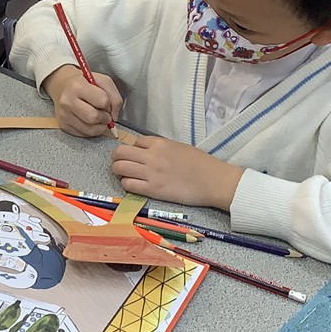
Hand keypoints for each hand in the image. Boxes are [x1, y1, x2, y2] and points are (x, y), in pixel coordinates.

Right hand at [43, 65, 122, 137]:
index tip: (105, 102)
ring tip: (98, 117)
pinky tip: (89, 121)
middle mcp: (68, 101)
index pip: (102, 101)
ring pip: (90, 130)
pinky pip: (84, 135)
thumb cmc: (87, 84)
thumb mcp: (104, 82)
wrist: (64, 88)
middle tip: (104, 113)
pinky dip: (91, 130)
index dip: (108, 104)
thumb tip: (114, 117)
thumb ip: (115, 98)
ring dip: (100, 126)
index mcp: (78, 86)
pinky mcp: (64, 126)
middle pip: (94, 117)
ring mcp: (64, 115)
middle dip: (105, 118)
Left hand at [111, 136, 242, 209]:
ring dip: (118, 171)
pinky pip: (128, 184)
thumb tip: (149, 152)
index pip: (135, 141)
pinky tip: (133, 185)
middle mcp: (152, 156)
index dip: (133, 149)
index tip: (136, 156)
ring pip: (119, 168)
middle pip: (120, 152)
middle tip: (122, 164)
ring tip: (125, 175)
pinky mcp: (152, 190)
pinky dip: (126, 184)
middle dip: (117, 158)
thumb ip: (162, 148)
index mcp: (160, 143)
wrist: (213, 181)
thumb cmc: (201, 164)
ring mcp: (150, 173)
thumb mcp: (179, 147)